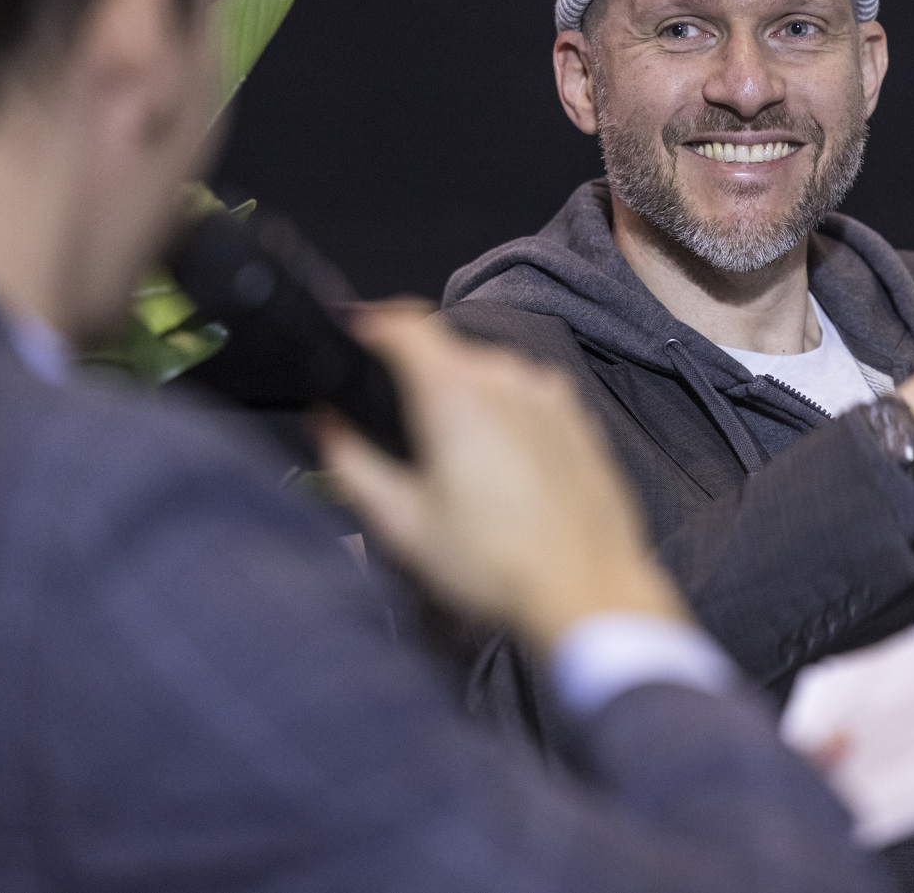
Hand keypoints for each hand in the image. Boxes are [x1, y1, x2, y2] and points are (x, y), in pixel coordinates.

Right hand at [312, 302, 688, 653]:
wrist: (586, 589)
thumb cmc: (491, 563)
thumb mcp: (403, 523)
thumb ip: (353, 463)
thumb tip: (326, 421)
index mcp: (455, 391)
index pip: (405, 323)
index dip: (372, 323)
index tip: (353, 339)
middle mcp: (507, 376)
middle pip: (447, 353)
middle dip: (418, 381)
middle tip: (403, 436)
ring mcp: (549, 393)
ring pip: (489, 376)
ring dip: (466, 401)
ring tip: (458, 466)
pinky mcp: (578, 417)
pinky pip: (526, 398)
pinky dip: (505, 418)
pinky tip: (503, 473)